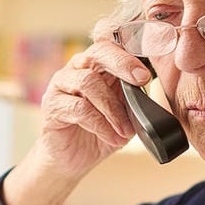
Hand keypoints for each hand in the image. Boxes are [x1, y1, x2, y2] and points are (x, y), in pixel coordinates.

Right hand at [35, 36, 148, 175]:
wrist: (73, 159)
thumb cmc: (100, 132)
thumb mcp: (125, 115)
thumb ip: (135, 100)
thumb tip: (153, 95)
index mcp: (97, 65)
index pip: (112, 46)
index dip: (130, 54)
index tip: (147, 74)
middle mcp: (77, 68)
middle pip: (97, 53)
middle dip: (122, 64)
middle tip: (141, 80)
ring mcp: (61, 85)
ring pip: (88, 82)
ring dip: (112, 108)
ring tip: (126, 131)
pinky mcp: (51, 106)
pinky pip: (78, 108)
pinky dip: (101, 125)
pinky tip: (113, 138)